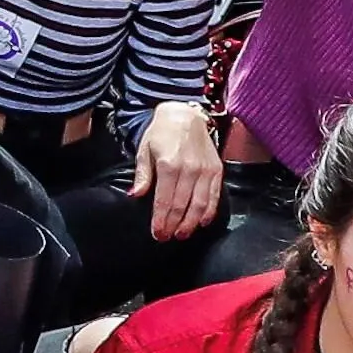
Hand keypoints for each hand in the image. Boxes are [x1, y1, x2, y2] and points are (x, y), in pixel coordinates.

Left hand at [132, 101, 223, 241]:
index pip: (164, 200)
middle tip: (166, 238)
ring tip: (182, 234)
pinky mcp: (216, 170)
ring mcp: (205, 170)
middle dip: (173, 225)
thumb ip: (142, 175)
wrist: (185, 115)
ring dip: (191, 223)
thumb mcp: (145, 150)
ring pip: (199, 205)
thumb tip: (135, 195)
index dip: (160, 220)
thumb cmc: (161, 133)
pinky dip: (209, 212)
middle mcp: (189, 169)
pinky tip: (202, 223)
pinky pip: (214, 196)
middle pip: (181, 206)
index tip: (157, 234)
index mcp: (168, 165)